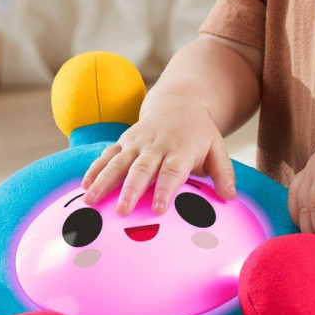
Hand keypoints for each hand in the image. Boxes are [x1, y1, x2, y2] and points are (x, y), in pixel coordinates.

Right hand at [81, 93, 235, 214]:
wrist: (178, 103)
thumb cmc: (199, 134)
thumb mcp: (217, 148)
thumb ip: (223, 172)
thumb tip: (230, 197)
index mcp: (180, 149)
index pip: (173, 172)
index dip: (166, 190)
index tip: (159, 209)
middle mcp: (156, 146)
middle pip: (142, 169)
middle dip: (130, 190)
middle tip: (121, 210)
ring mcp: (137, 143)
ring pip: (118, 162)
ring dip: (103, 181)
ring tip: (90, 200)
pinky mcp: (124, 142)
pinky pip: (107, 156)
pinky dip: (94, 169)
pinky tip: (84, 186)